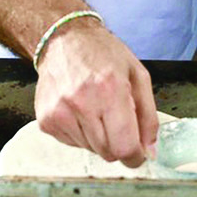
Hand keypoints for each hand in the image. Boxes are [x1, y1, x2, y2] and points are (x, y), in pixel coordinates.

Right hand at [34, 18, 158, 167]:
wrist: (64, 39)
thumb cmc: (104, 54)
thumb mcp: (138, 75)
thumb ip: (148, 116)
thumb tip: (150, 151)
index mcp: (110, 89)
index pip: (124, 146)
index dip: (135, 156)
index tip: (138, 153)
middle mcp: (82, 102)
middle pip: (108, 153)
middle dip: (118, 144)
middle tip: (117, 121)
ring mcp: (60, 112)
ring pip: (90, 150)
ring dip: (99, 138)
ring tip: (96, 109)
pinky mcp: (46, 120)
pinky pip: (72, 143)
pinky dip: (81, 134)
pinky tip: (80, 111)